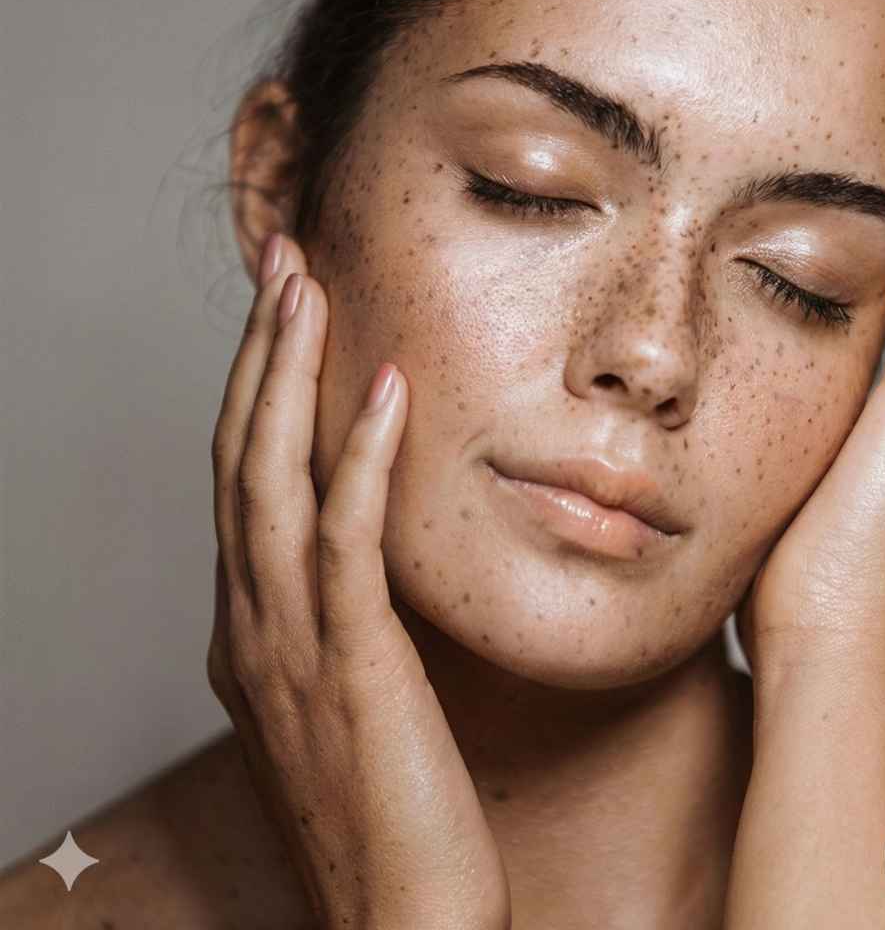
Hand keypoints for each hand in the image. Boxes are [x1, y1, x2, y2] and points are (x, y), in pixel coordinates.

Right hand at [207, 234, 510, 929]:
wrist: (400, 925)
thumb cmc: (389, 813)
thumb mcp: (347, 698)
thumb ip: (339, 624)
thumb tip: (361, 564)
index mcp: (252, 628)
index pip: (242, 480)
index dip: (256, 387)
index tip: (285, 309)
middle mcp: (253, 625)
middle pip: (242, 458)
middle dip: (258, 352)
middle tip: (281, 262)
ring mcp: (291, 645)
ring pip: (273, 481)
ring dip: (288, 376)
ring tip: (308, 288)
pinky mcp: (351, 666)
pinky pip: (344, 541)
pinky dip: (357, 456)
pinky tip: (383, 389)